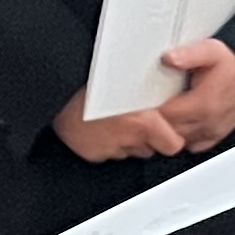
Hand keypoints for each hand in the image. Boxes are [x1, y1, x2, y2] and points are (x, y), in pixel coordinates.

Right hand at [51, 85, 184, 163]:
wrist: (61, 88)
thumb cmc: (94, 80)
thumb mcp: (133, 81)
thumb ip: (153, 96)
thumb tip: (168, 94)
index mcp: (144, 122)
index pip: (173, 145)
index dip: (170, 137)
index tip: (167, 128)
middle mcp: (128, 139)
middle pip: (151, 148)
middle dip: (147, 136)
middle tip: (137, 116)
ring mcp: (110, 148)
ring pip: (131, 150)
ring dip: (128, 139)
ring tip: (117, 118)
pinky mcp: (93, 153)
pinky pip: (109, 151)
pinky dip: (108, 141)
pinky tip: (101, 125)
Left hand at [149, 40, 234, 150]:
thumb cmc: (233, 63)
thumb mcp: (210, 50)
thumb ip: (188, 54)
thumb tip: (168, 58)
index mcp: (202, 104)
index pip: (164, 118)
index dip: (149, 111)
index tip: (141, 102)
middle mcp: (207, 122)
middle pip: (168, 133)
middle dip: (155, 123)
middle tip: (145, 109)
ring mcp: (212, 131)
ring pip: (178, 142)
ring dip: (166, 132)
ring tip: (159, 115)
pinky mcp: (215, 136)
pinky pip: (192, 146)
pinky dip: (181, 139)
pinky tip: (176, 125)